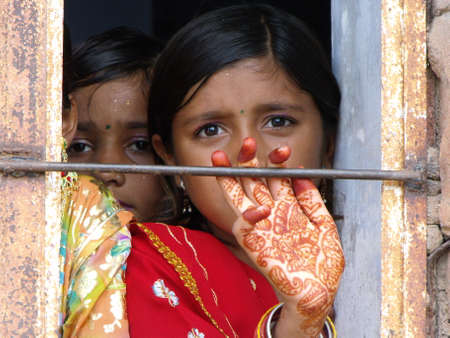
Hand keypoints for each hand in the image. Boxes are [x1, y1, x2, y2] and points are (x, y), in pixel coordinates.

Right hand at [211, 137, 344, 336]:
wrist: (318, 292)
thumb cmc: (322, 262)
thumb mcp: (324, 226)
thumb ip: (313, 201)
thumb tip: (302, 175)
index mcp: (288, 207)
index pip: (276, 177)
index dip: (277, 162)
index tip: (283, 151)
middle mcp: (271, 214)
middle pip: (253, 181)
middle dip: (248, 162)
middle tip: (247, 143)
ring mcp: (260, 228)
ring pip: (238, 197)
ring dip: (230, 178)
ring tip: (221, 158)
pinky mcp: (254, 245)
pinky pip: (245, 226)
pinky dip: (250, 216)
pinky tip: (261, 208)